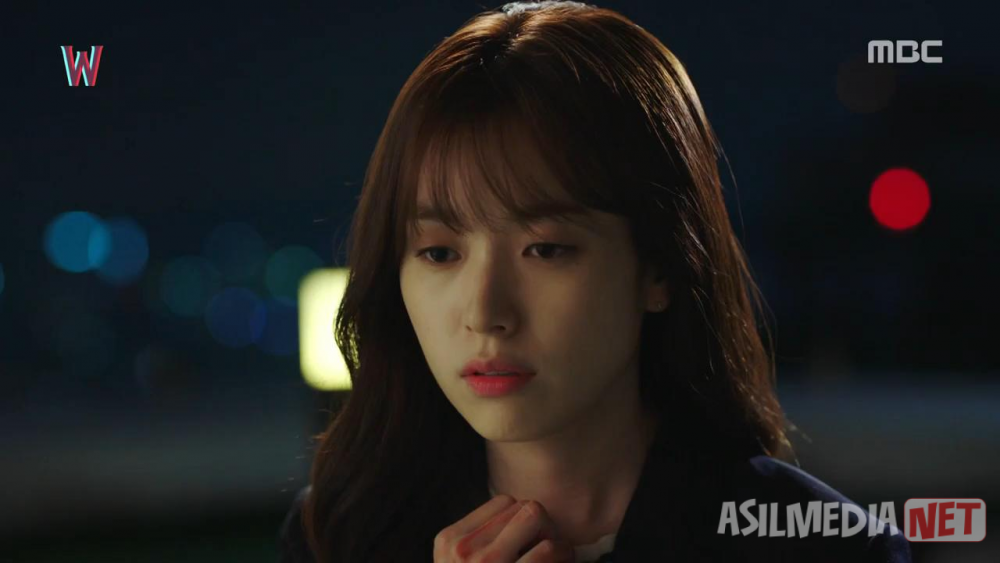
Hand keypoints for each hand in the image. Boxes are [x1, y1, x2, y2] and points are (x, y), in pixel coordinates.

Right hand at [434, 494, 575, 561]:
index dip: (522, 517)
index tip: (532, 537)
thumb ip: (476, 542)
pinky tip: (564, 562)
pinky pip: (547, 549)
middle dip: (542, 523)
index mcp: (448, 540)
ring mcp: (487, 562)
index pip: (501, 503)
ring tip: (561, 554)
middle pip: (519, 506)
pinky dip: (563, 553)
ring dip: (555, 536)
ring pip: (534, 515)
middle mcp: (463, 548)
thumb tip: (517, 517)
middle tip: (552, 543)